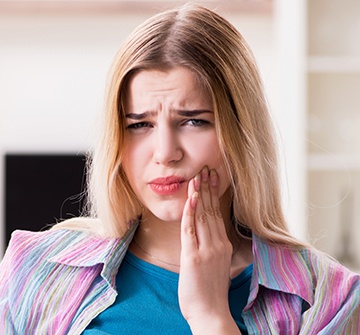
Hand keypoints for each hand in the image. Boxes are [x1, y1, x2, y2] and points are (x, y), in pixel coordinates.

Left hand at [178, 167, 240, 333]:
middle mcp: (217, 244)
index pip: (217, 214)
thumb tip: (210, 236)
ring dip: (199, 195)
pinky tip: (191, 199)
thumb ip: (214, 248)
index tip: (212, 179)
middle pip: (212, 210)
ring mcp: (207, 249)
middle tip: (206, 169)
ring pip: (202, 216)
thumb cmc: (211, 292)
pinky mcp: (194, 257)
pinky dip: (190, 213)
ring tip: (197, 177)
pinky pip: (191, 230)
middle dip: (208, 188)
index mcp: (223, 245)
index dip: (214, 195)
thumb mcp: (217, 266)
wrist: (211, 314)